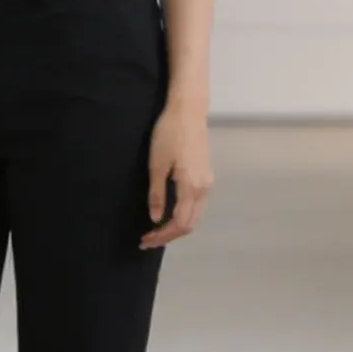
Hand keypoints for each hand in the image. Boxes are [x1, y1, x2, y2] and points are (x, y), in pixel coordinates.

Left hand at [140, 98, 213, 247]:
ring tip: (156, 229)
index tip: (145, 240)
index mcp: (191, 187)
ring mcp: (208, 182)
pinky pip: (197, 205)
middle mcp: (204, 189)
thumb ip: (157, 194)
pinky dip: (184, 215)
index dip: (162, 236)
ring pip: (195, 215)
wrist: (188, 111)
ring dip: (177, 226)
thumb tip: (156, 219)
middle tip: (147, 239)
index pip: (179, 223)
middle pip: (190, 224)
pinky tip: (169, 213)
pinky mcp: (206, 176)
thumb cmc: (169, 134)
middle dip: (169, 235)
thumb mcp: (157, 164)